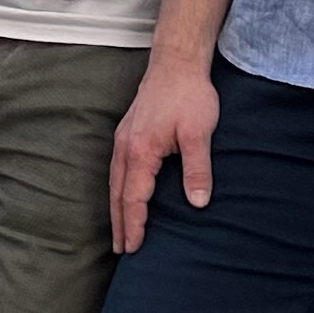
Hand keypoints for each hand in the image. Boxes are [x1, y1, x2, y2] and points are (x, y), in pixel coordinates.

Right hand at [109, 56, 217, 254]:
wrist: (176, 63)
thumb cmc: (189, 95)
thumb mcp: (199, 133)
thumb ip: (198, 169)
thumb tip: (198, 202)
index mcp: (140, 151)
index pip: (134, 197)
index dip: (135, 224)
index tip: (134, 246)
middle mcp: (125, 148)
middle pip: (117, 193)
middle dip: (119, 223)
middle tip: (121, 249)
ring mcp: (123, 140)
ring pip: (114, 182)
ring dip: (116, 207)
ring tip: (120, 229)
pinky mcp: (128, 133)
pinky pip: (117, 169)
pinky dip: (118, 189)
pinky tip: (124, 195)